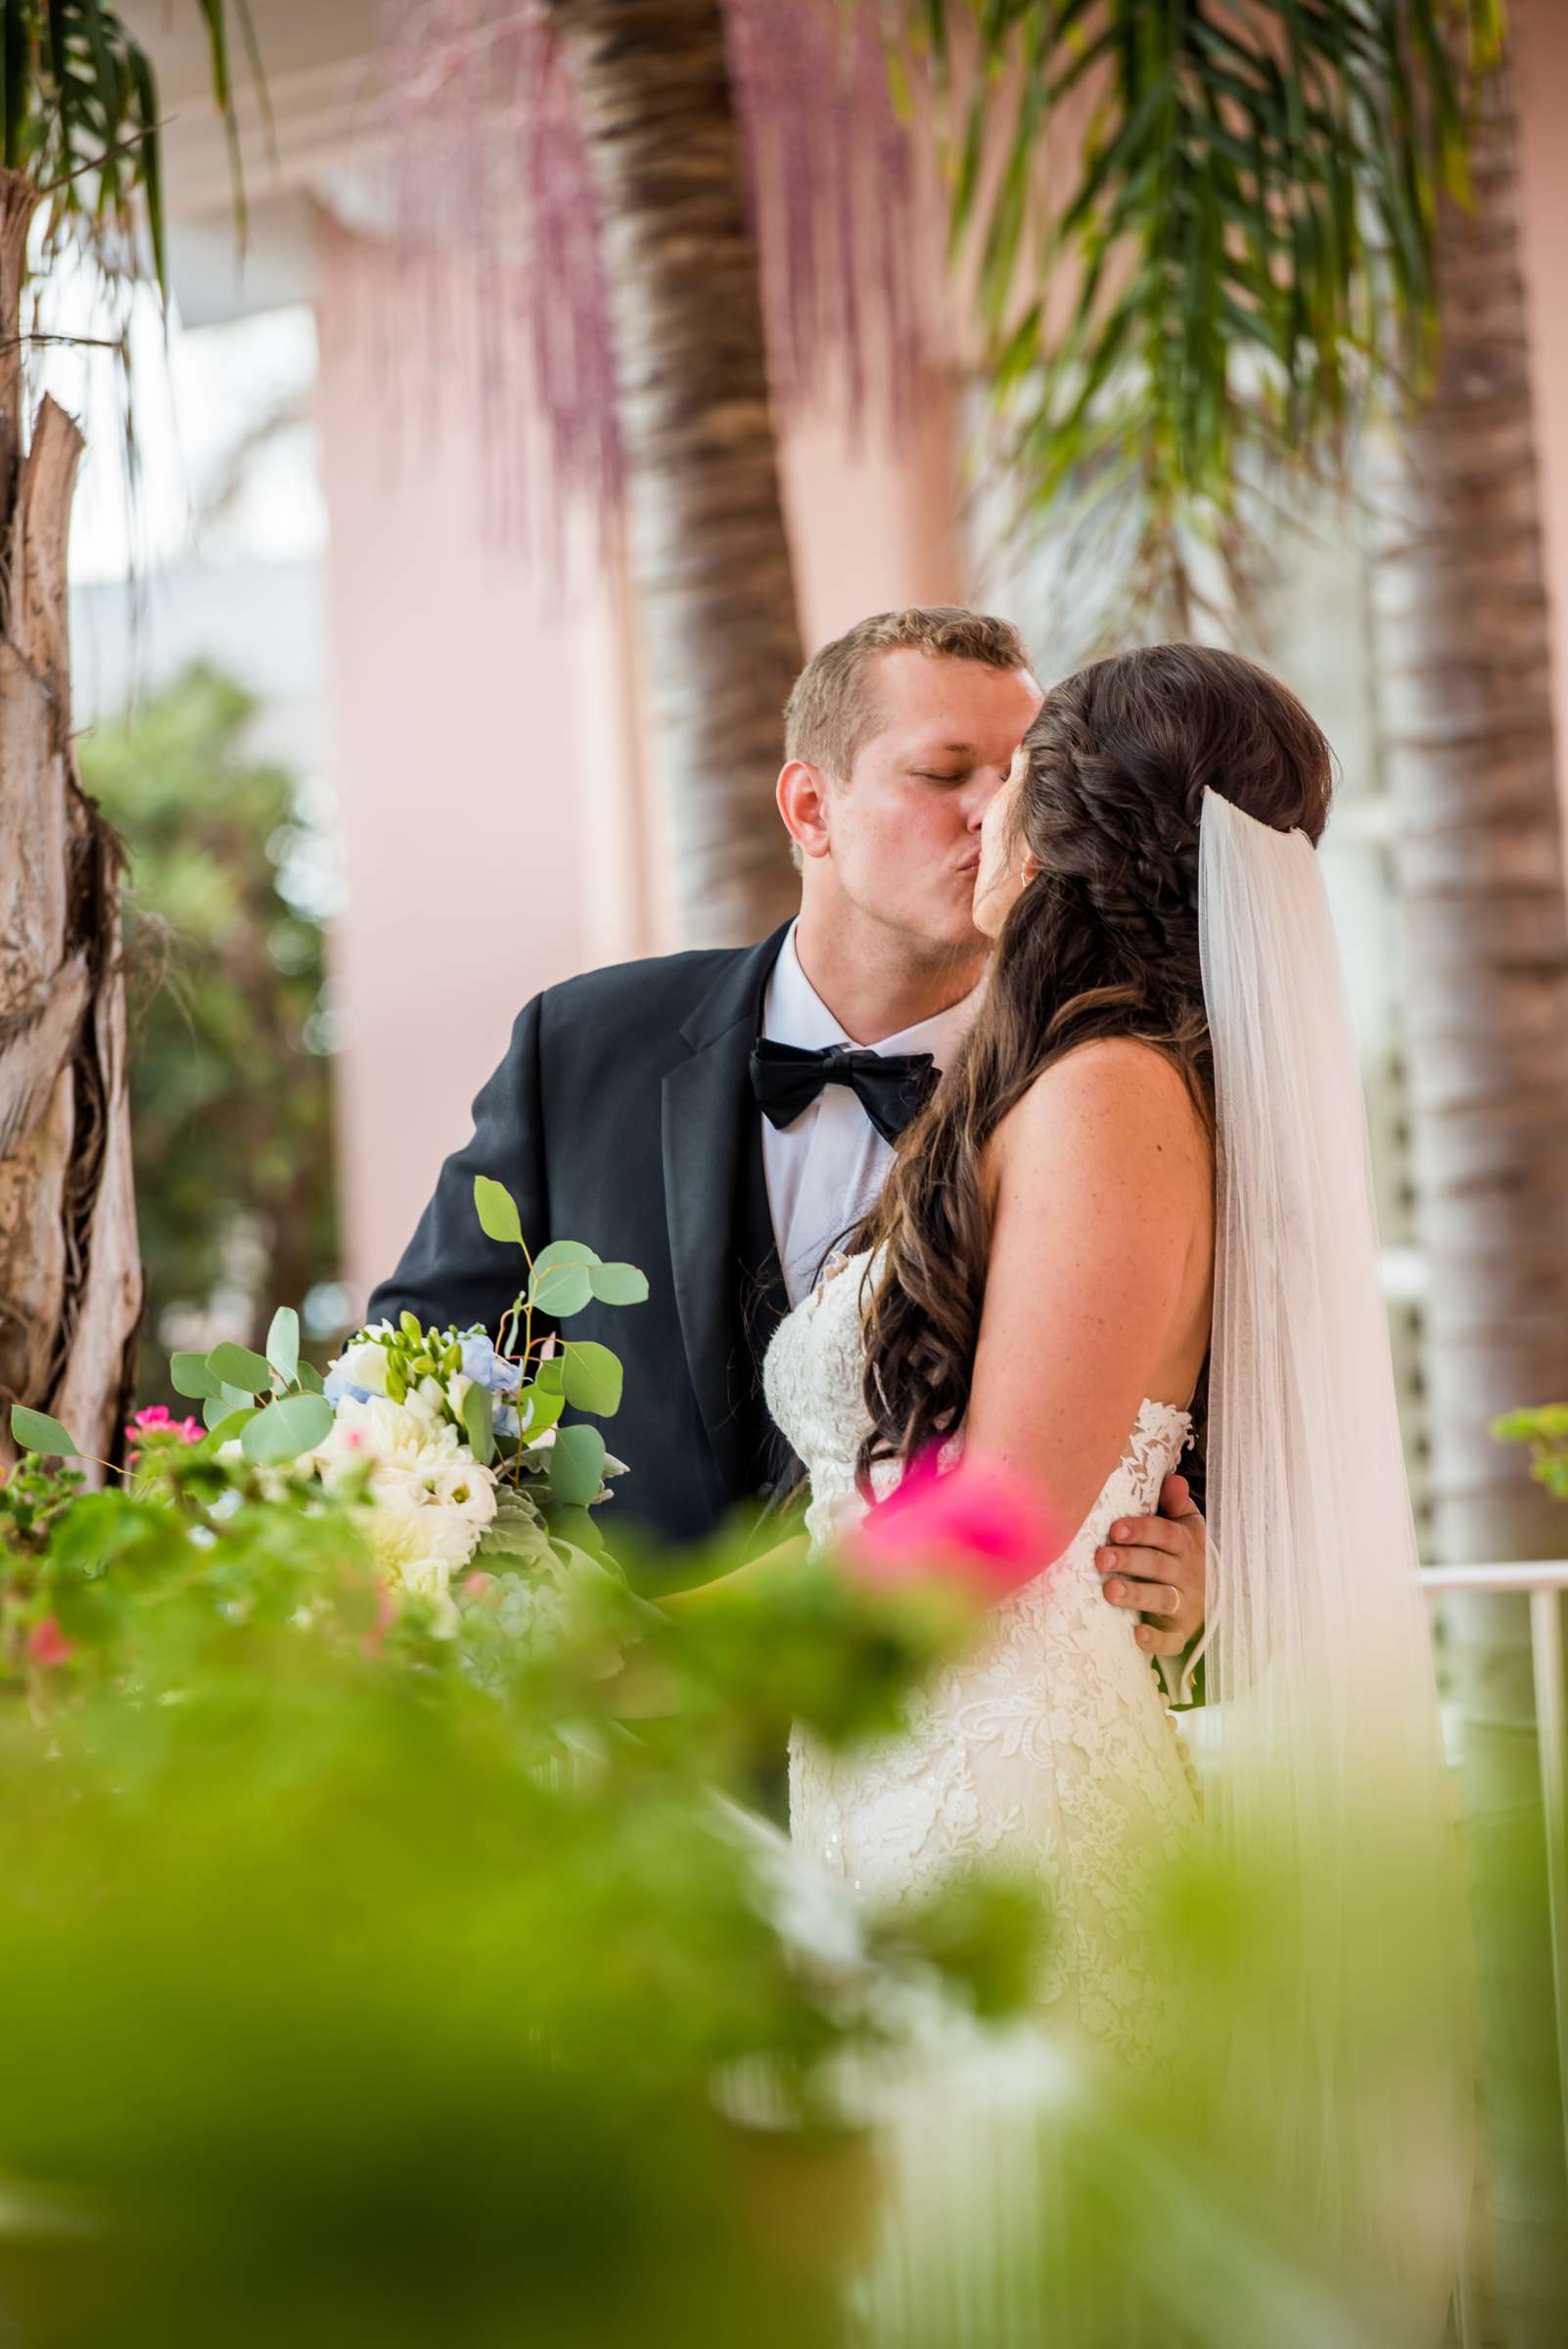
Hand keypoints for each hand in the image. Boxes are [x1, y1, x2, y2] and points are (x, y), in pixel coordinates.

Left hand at [1094, 1472, 1205, 1658]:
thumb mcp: (1188, 1527)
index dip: (1142, 1530)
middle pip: (1157, 1565)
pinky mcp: (1180, 1633)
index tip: (1115, 1529)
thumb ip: (1177, 1504)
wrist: (1215, 1599)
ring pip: (1162, 1599)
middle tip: (1101, 1557)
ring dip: (1137, 1595)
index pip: (1165, 1534)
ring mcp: (1185, 1605)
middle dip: (1130, 1560)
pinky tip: (1137, 1633)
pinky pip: (1170, 1639)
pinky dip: (1155, 1638)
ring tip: (1110, 1590)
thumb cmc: (1187, 1556)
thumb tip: (1173, 1480)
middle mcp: (1187, 1574)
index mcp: (1187, 1544)